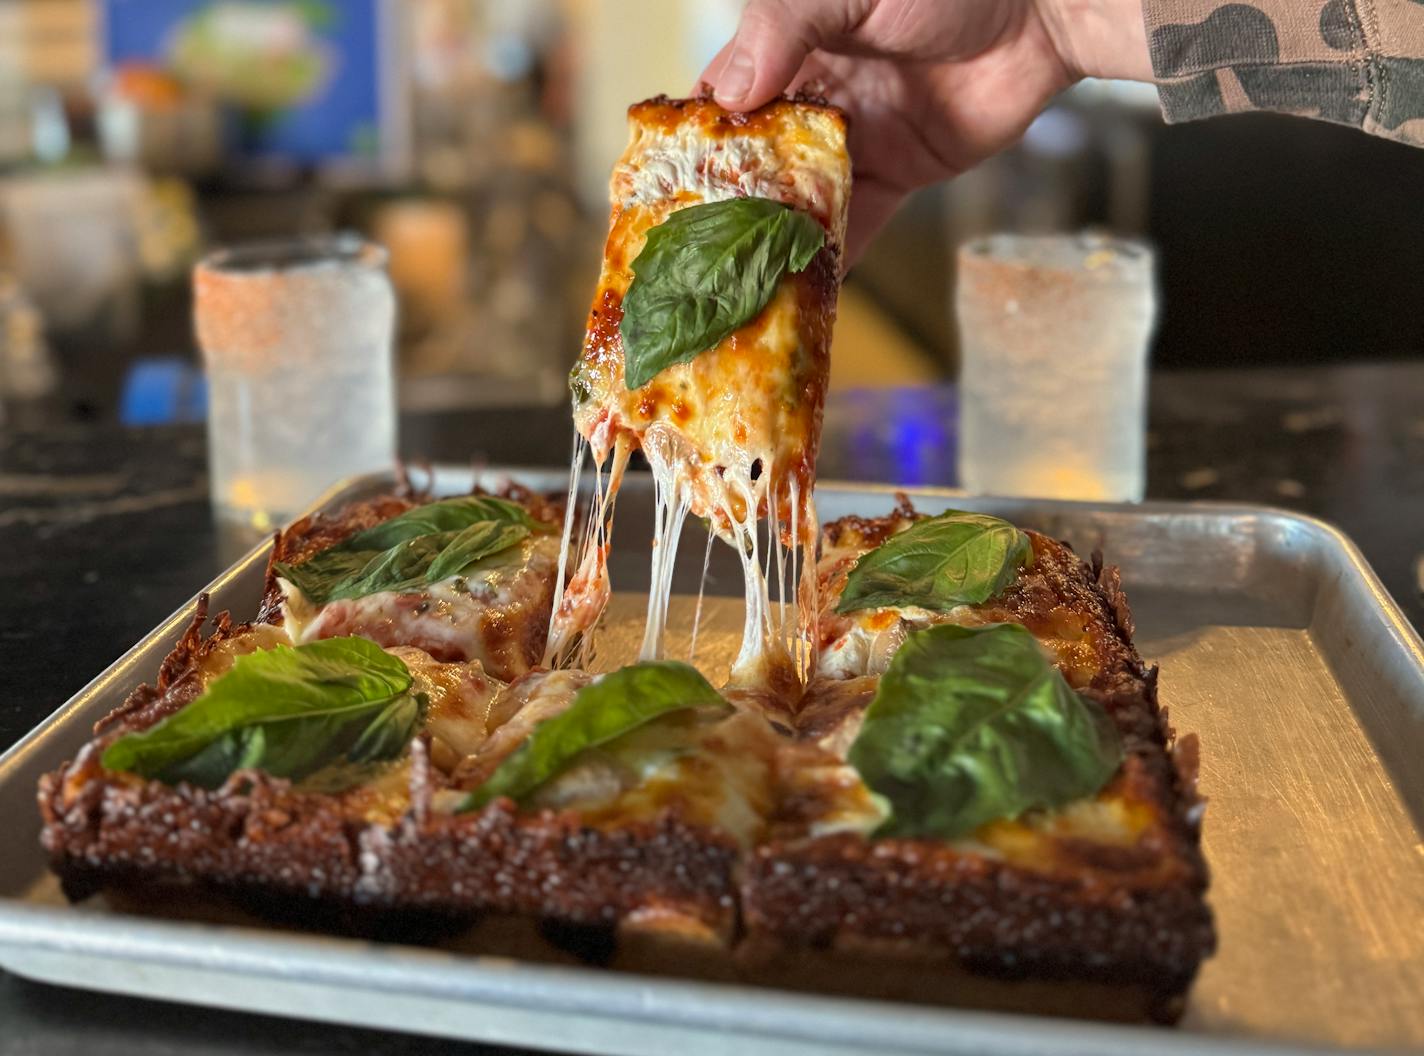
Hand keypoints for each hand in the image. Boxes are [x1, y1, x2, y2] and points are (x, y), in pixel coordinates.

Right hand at [699, 0, 1151, 260]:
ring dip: (772, 239)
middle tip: (692, 254)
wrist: (1045, 7)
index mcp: (791, 42)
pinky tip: (800, 295)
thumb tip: (726, 93)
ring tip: (735, 285)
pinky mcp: (900, 172)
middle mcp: (815, 91)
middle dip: (725, 204)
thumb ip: (783, 29)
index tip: (663, 182)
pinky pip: (857, 222)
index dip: (693, 138)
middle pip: (755, 157)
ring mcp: (856, 136)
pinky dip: (832, 259)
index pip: (723, 95)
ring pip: (800, 197)